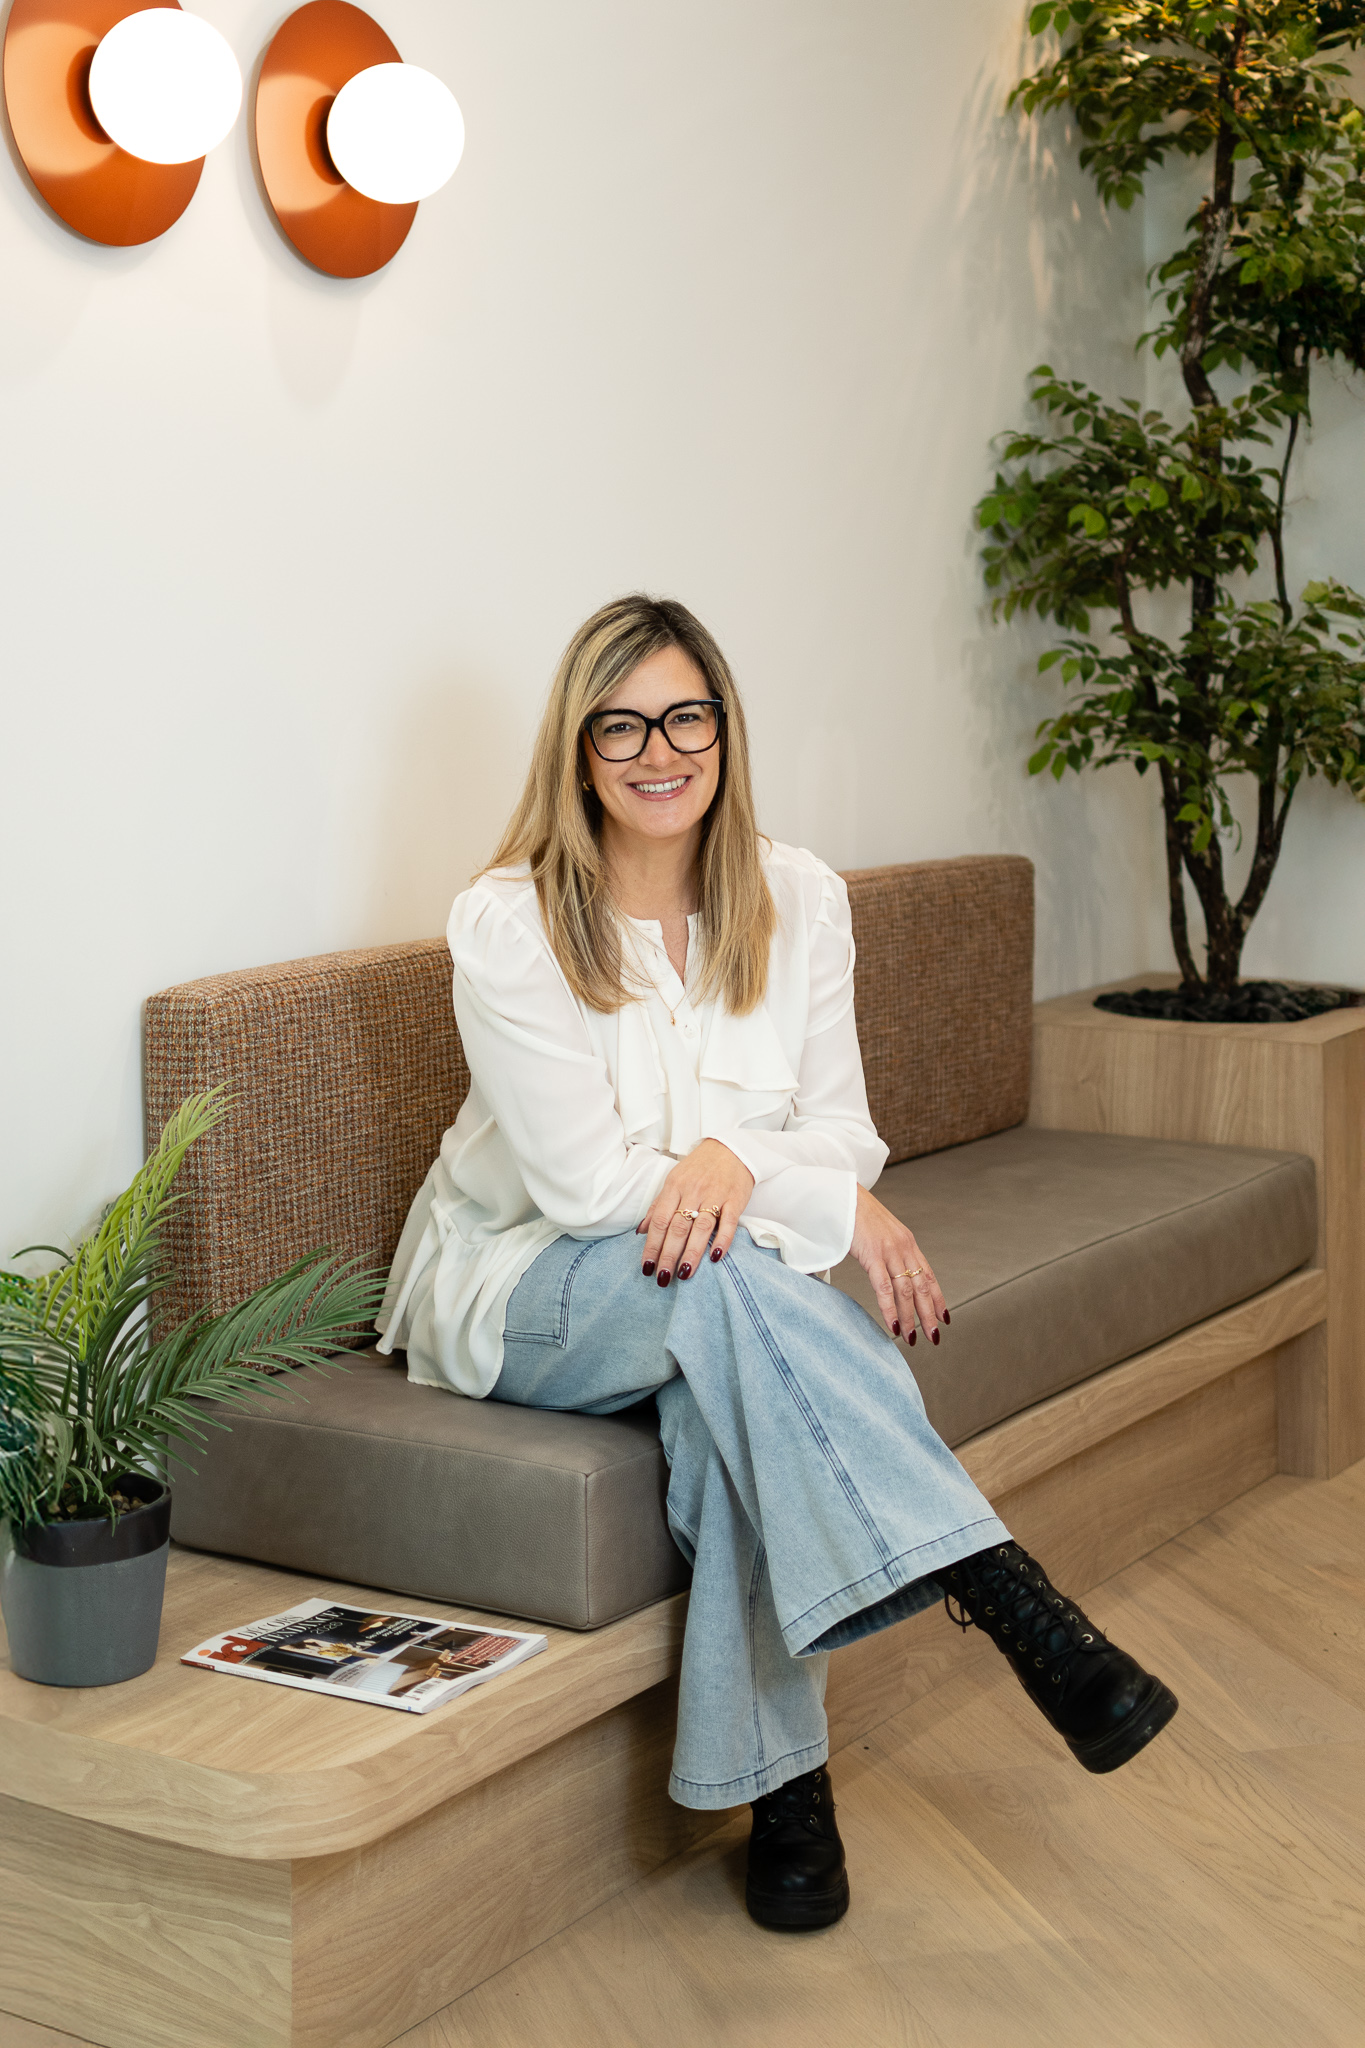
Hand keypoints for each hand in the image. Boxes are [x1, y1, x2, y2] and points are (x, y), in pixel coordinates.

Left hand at [637, 1139, 755, 1284]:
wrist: (732, 1148)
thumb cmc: (700, 1168)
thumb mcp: (675, 1180)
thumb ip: (658, 1206)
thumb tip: (641, 1231)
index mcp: (674, 1187)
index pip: (660, 1220)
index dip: (652, 1245)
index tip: (647, 1267)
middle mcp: (693, 1191)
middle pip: (678, 1227)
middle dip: (668, 1254)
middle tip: (663, 1278)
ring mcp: (715, 1195)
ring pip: (701, 1227)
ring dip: (692, 1253)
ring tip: (684, 1273)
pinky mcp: (735, 1199)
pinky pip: (728, 1222)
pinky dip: (722, 1240)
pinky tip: (716, 1257)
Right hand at [847, 1185, 948, 1346]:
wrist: (844, 1195)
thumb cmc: (857, 1214)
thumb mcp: (880, 1233)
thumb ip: (887, 1251)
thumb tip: (886, 1271)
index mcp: (907, 1243)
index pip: (929, 1275)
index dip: (938, 1298)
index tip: (944, 1317)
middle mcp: (904, 1248)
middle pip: (922, 1287)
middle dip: (929, 1314)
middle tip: (934, 1337)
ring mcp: (889, 1251)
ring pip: (906, 1291)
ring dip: (910, 1317)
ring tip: (912, 1337)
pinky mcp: (872, 1255)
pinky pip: (885, 1288)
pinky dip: (891, 1310)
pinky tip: (894, 1325)